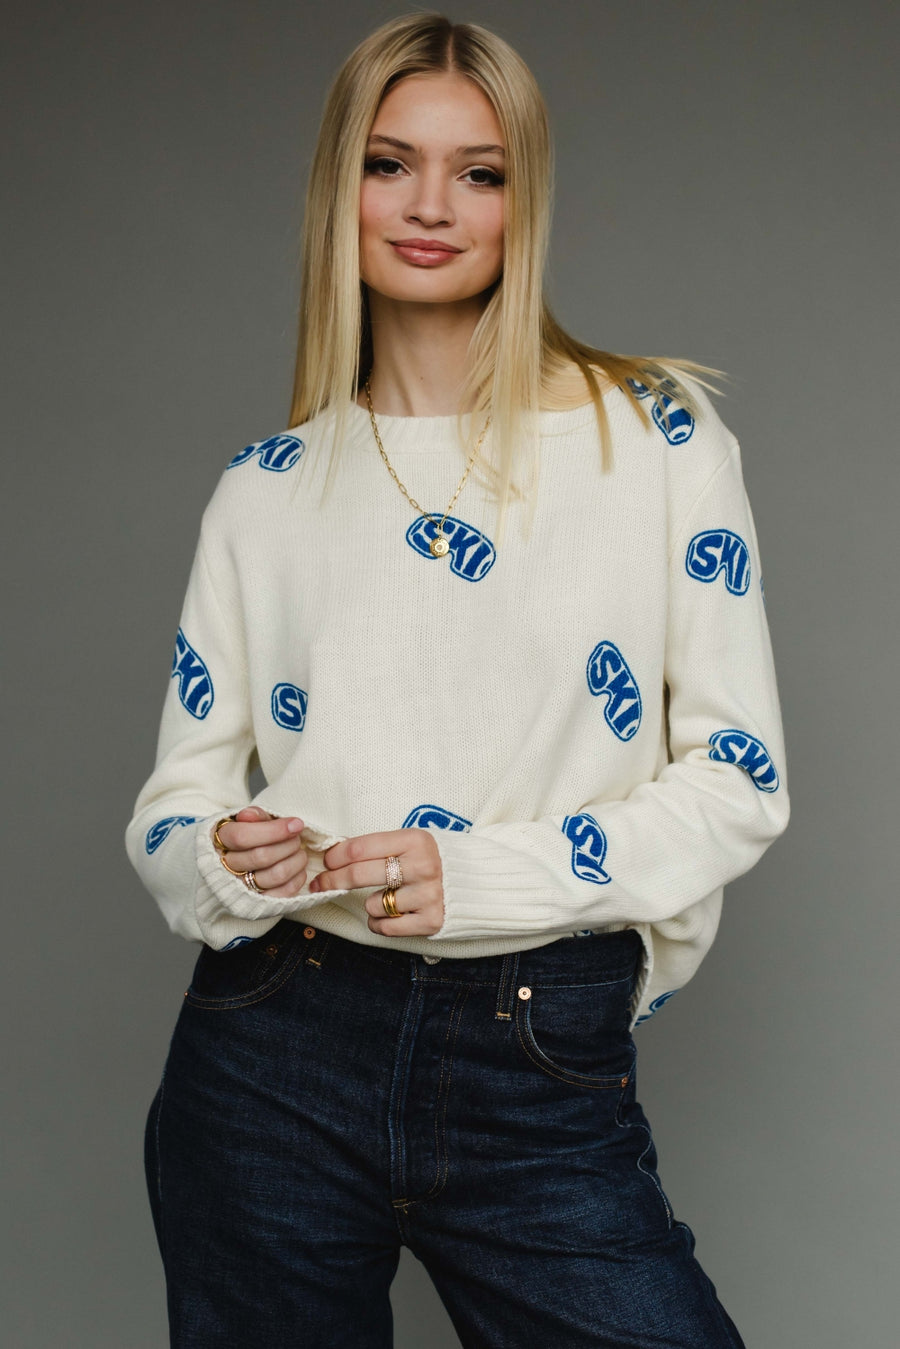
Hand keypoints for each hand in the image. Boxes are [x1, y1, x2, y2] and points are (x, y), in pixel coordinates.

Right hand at [214, 807, 307, 896]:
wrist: (232, 866)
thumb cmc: (244, 839)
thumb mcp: (246, 822)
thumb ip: (252, 816)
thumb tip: (249, 815)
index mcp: (219, 842)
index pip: (242, 837)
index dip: (274, 830)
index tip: (296, 824)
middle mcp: (225, 868)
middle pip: (262, 856)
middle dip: (288, 844)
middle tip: (297, 837)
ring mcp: (240, 889)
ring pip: (276, 875)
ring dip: (296, 860)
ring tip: (299, 851)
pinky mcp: (257, 905)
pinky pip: (283, 893)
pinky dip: (297, 879)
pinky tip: (297, 869)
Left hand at [308, 829, 444, 936]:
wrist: (477, 883)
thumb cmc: (434, 861)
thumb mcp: (412, 842)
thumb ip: (379, 847)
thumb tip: (336, 853)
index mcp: (415, 840)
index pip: (361, 847)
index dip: (336, 856)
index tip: (326, 862)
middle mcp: (423, 866)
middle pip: (359, 874)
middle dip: (332, 880)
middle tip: (321, 883)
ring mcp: (428, 895)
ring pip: (372, 904)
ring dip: (370, 904)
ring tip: (386, 898)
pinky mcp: (431, 920)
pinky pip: (386, 927)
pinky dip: (379, 923)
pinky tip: (388, 915)